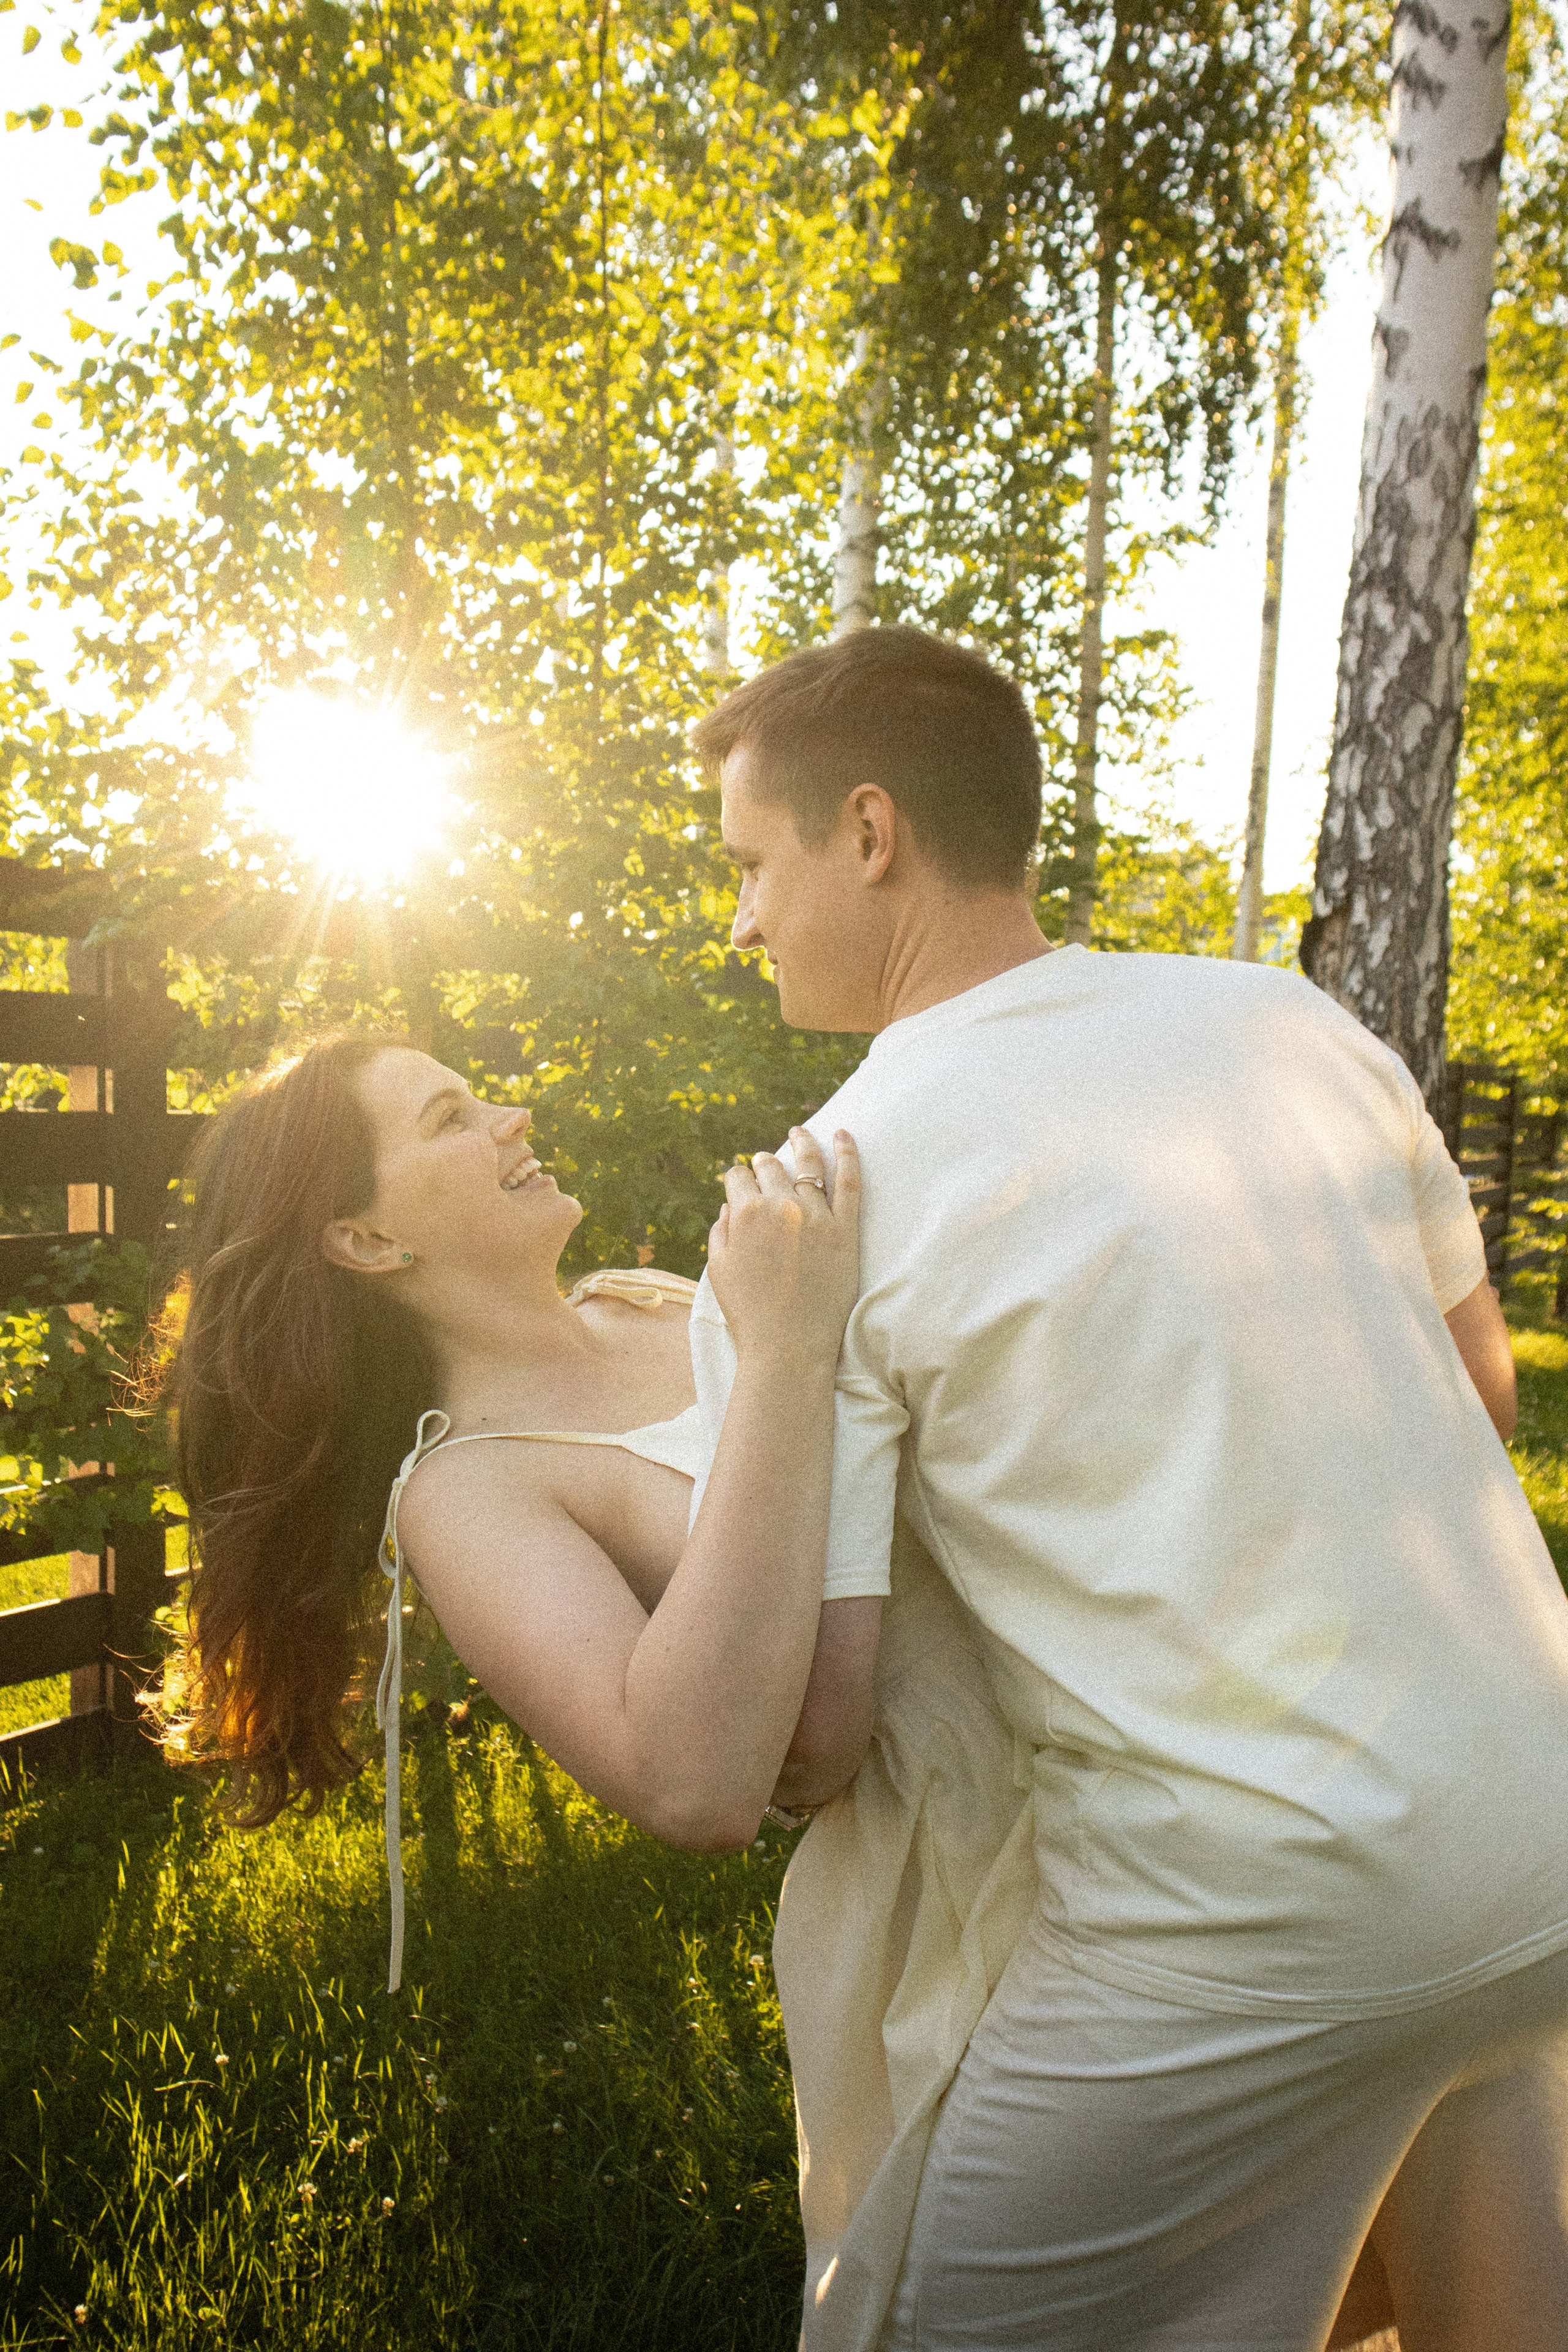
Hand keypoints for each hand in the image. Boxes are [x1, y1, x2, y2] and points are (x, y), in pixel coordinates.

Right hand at [705, 1128, 860, 1367]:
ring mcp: (817, 1216)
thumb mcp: (719, 1270)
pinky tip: (843, 1134)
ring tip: (799, 1133)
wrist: (788, 1349)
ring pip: (808, 1166)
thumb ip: (721, 1231)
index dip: (736, 1178)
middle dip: (764, 1162)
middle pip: (771, 1167)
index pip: (738, 1177)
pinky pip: (850, 1181)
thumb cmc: (749, 1314)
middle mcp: (781, 1206)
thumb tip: (731, 1204)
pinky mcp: (846, 1231)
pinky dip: (848, 1153)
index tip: (740, 1182)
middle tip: (766, 1163)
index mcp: (745, 1213)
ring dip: (801, 1145)